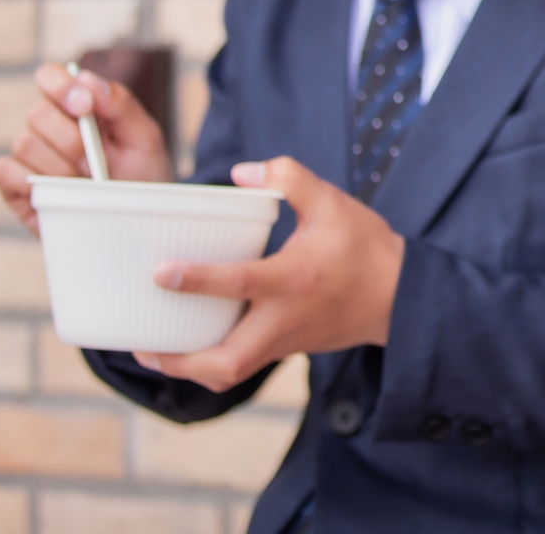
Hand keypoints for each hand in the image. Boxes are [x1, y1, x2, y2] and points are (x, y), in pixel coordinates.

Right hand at [0, 62, 173, 233]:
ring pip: (24, 143)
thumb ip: (120, 104)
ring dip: (60, 166)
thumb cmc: (142, 176)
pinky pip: (6, 172)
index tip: (84, 106)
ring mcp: (30, 157)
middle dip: (71, 139)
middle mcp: (48, 127)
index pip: (50, 76)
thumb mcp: (144, 137)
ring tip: (84, 184)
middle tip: (95, 162)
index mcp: (77, 106)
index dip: (61, 86)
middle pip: (37, 113)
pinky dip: (33, 182)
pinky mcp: (15, 187)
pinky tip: (58, 193)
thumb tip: (86, 79)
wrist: (135, 224)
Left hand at [133, 157, 404, 393]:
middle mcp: (286, 317)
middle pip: (227, 360)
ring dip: (190, 369)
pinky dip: (212, 362)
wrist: (402, 295)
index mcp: (294, 278)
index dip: (197, 279)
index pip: (240, 283)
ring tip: (154, 352)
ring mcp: (286, 340)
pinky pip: (243, 365)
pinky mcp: (289, 348)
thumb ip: (288, 178)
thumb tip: (240, 172)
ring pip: (231, 372)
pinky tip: (193, 344)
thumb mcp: (333, 202)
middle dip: (180, 360)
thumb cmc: (365, 247)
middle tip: (142, 345)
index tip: (161, 273)